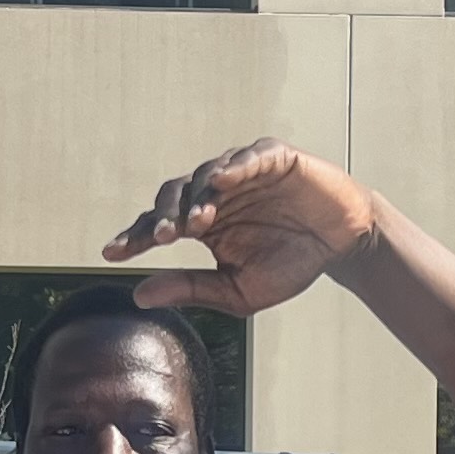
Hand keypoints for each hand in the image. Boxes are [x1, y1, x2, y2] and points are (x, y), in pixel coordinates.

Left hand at [99, 140, 381, 317]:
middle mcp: (216, 194)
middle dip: (164, 217)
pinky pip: (247, 157)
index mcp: (203, 223)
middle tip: (162, 239)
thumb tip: (139, 296)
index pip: (159, 225)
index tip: (111, 254)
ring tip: (194, 225)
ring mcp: (242, 173)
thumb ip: (192, 288)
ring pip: (205, 176)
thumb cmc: (290, 265)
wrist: (342, 245)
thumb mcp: (238, 289)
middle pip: (172, 196)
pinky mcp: (272, 158)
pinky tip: (223, 181)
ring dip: (197, 199)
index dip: (135, 237)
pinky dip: (233, 167)